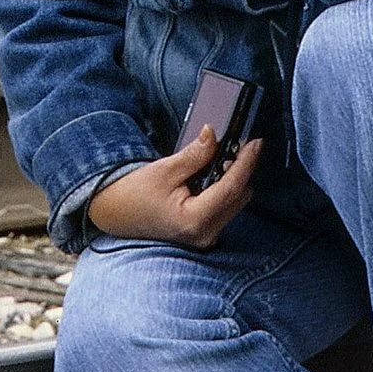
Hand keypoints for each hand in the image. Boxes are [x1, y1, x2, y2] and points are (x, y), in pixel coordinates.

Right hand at [85, 130, 260, 249]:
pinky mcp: (205, 232)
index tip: (255, 142)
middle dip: (242, 168)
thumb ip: (194, 155)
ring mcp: (206, 236)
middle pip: (239, 196)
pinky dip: (225, 188)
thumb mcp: (164, 169)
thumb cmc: (135, 195)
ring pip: (236, 202)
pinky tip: (216, 173)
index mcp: (194, 220)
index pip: (231, 188)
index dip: (246, 162)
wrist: (116, 214)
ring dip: (234, 177)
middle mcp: (204, 234)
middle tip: (241, 143)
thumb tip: (214, 134)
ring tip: (224, 156)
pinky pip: (226, 207)